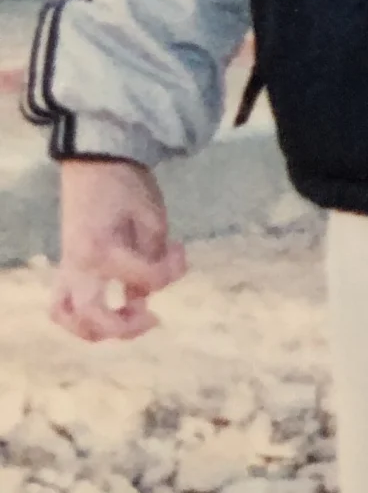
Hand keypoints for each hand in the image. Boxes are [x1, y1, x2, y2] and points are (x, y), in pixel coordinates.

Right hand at [51, 159, 186, 342]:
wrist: (96, 163)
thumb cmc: (128, 186)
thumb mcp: (152, 218)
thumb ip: (153, 259)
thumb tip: (145, 295)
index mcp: (104, 249)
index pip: (145, 280)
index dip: (171, 272)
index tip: (180, 249)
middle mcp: (79, 265)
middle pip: (91, 317)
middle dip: (124, 327)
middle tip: (153, 317)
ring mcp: (68, 268)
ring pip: (65, 315)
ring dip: (95, 329)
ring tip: (127, 320)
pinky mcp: (66, 267)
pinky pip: (62, 302)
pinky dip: (82, 317)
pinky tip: (111, 310)